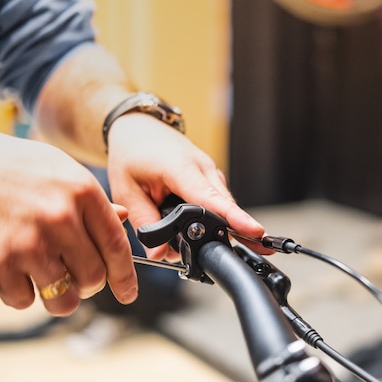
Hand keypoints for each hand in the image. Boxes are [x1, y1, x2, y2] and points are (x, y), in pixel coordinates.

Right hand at [0, 126, 136, 315]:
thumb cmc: (9, 167)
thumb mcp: (58, 169)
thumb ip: (90, 199)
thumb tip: (122, 220)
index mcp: (83, 193)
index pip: (117, 247)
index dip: (125, 277)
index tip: (128, 293)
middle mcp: (62, 218)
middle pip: (93, 278)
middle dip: (88, 286)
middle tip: (76, 279)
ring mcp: (30, 243)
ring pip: (63, 299)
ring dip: (59, 298)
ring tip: (48, 280)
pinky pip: (24, 300)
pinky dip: (21, 293)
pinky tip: (13, 270)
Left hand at [106, 113, 272, 260]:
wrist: (139, 126)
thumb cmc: (132, 151)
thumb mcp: (126, 190)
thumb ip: (145, 223)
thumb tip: (159, 254)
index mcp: (181, 169)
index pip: (212, 199)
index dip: (235, 218)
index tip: (254, 232)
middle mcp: (204, 169)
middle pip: (226, 209)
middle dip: (224, 235)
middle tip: (211, 254)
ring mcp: (212, 173)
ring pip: (224, 208)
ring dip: (213, 228)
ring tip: (188, 238)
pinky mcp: (212, 178)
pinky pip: (220, 203)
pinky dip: (211, 218)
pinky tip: (192, 223)